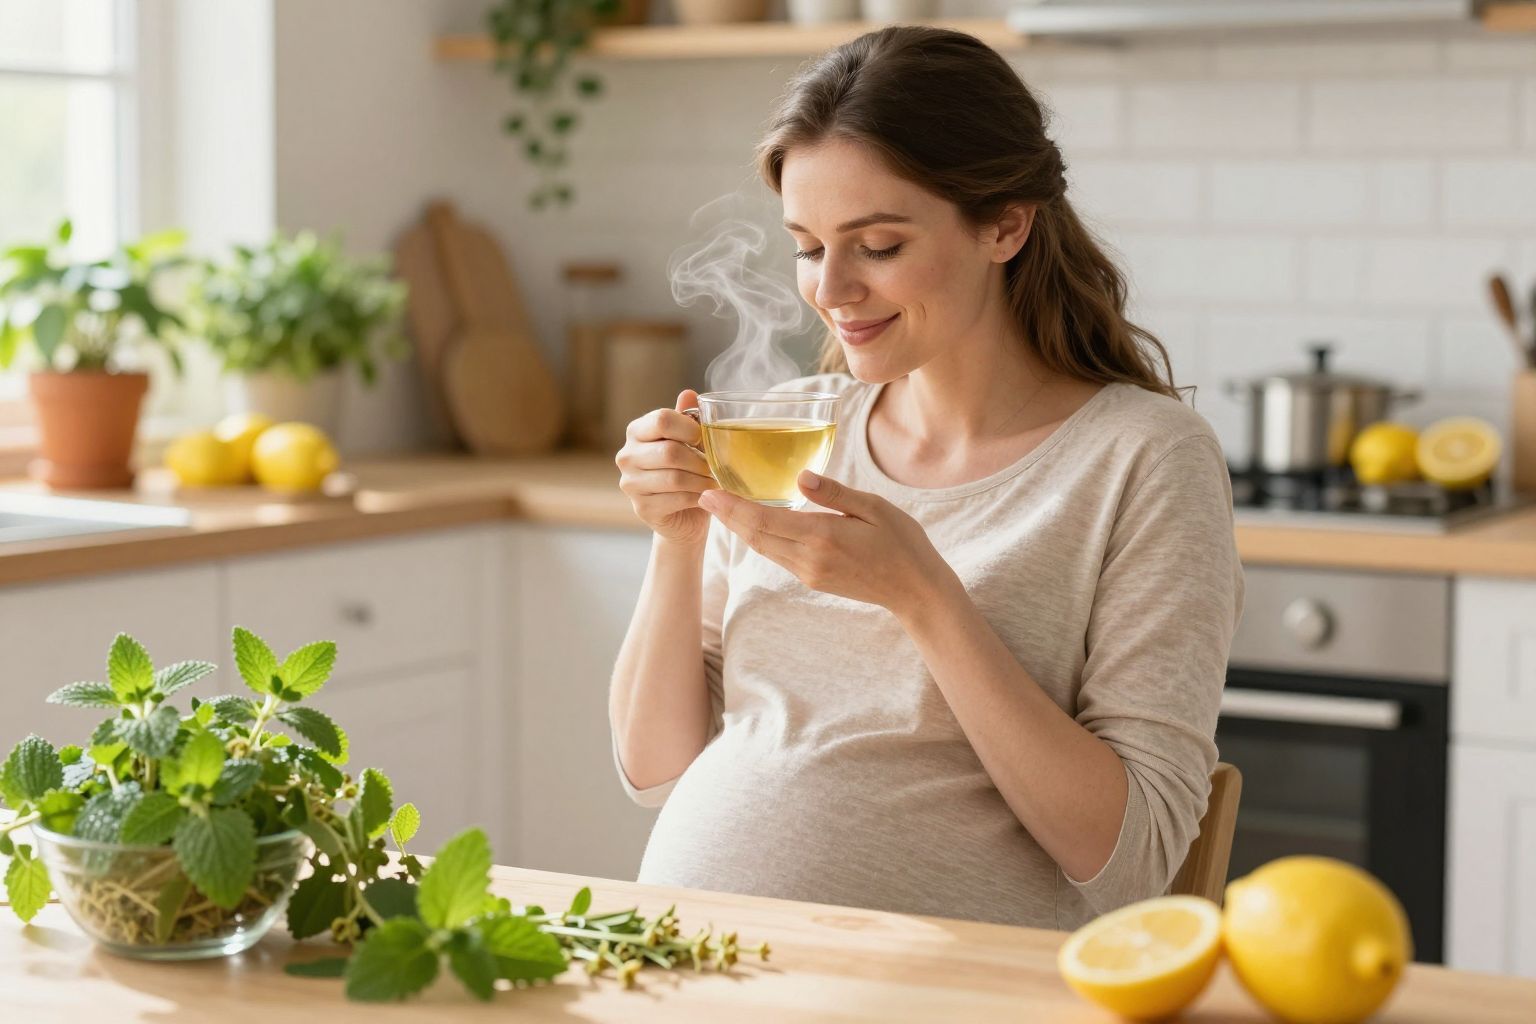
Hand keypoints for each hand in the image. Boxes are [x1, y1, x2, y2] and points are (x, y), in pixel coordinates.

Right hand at [616, 389, 716, 546]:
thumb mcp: (690, 441)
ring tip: (716, 481)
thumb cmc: (688, 470)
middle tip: (717, 466)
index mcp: (637, 431)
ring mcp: (630, 484)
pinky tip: (707, 496)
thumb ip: (688, 418)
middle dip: (700, 460)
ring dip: (702, 480)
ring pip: (675, 477)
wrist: (684, 514)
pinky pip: (677, 499)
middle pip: (670, 451)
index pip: (661, 420)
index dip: (690, 428)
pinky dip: (698, 497)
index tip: (705, 438)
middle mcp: (627, 456)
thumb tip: (688, 394)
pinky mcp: (642, 508)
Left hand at [698, 470, 952, 616]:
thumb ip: (835, 493)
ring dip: (740, 528)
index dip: (732, 508)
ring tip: (721, 507)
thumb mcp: (875, 509)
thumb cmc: (902, 543)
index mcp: (822, 537)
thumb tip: (801, 477)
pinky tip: (754, 523)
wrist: (916, 591)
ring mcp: (809, 573)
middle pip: (755, 537)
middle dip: (727, 516)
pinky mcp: (813, 579)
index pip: (764, 521)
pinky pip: (778, 555)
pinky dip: (760, 538)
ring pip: (764, 548)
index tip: (708, 492)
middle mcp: (809, 559)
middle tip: (702, 495)